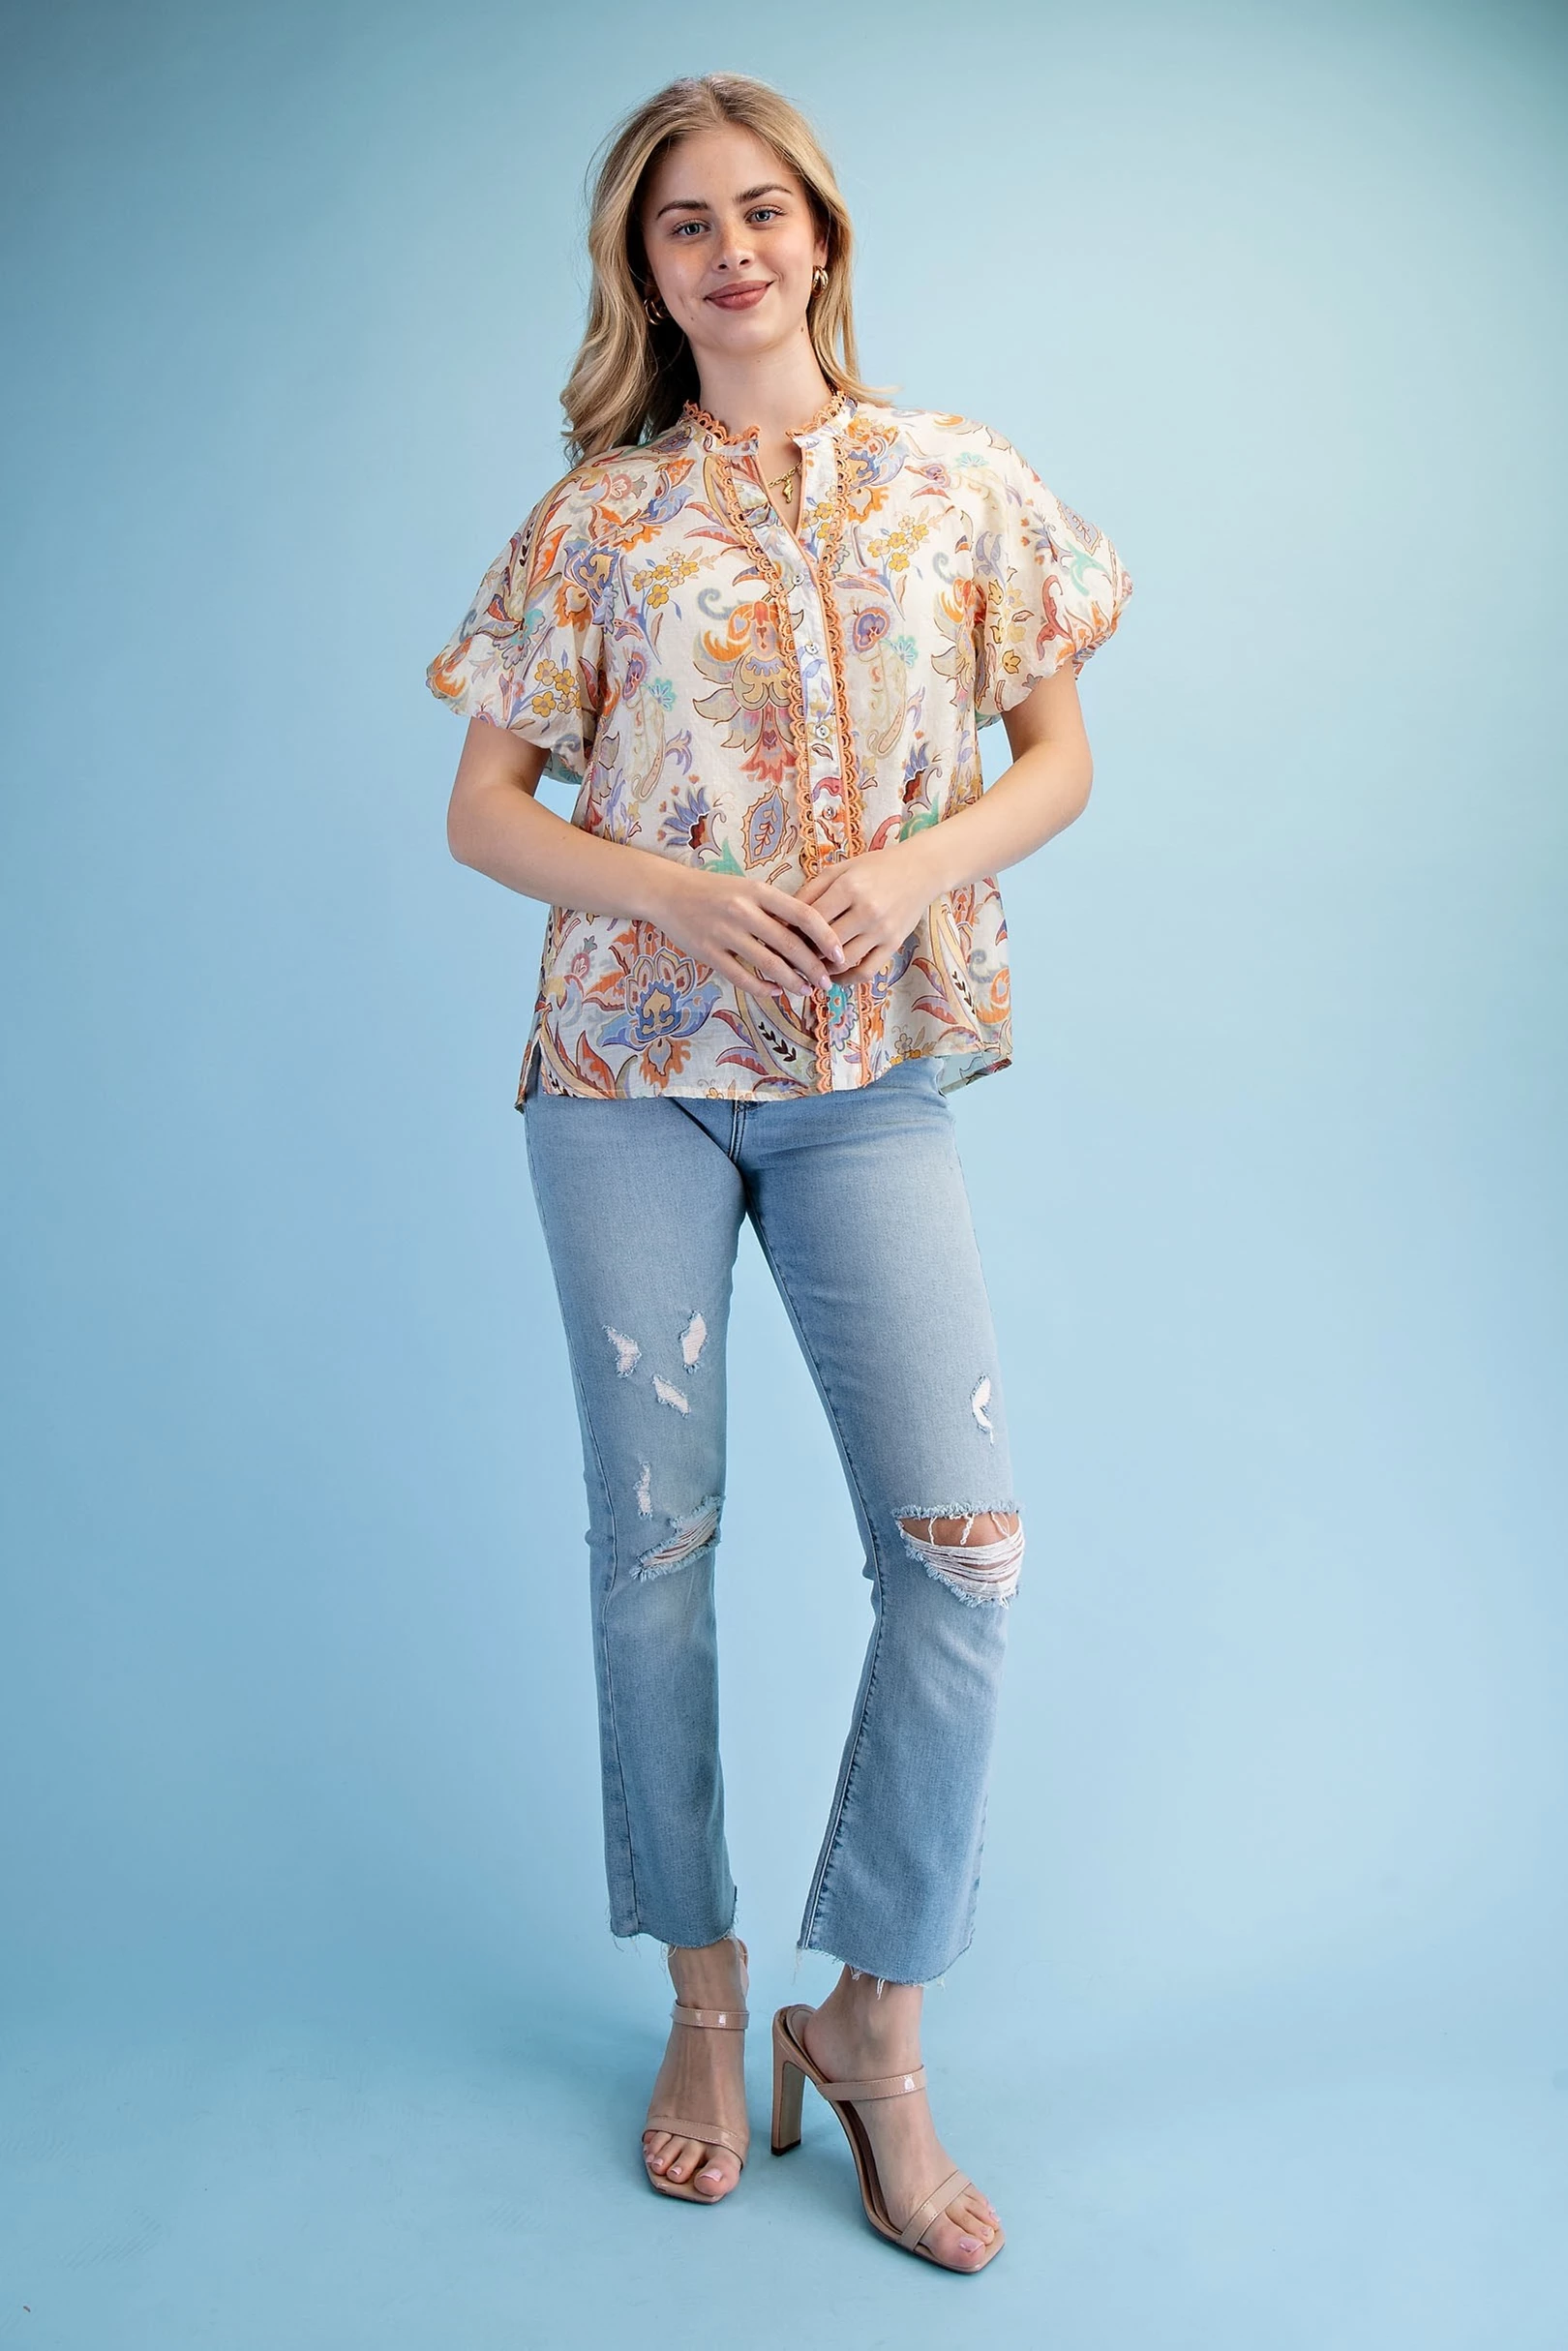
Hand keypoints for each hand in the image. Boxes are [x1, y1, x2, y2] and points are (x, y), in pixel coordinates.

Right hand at [651, 865, 849, 1003]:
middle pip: (790, 945)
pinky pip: (742, 977)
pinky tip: (775, 992)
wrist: (668, 892)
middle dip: (814, 968)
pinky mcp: (708, 952)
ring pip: (769, 965)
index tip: (840, 955)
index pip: (803, 915)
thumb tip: (812, 937)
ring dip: (792, 982)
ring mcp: (724, 933)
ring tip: (805, 990)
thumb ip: (776, 909)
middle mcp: (743, 910)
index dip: (826, 937)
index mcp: (758, 891)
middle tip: (827, 982)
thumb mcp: (748, 888)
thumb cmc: (715, 891)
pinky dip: (763, 988)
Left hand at [792, 839, 942, 984]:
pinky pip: (866, 972)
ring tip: (810, 967)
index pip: (810, 918)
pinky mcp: (894, 944)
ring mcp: (882, 930)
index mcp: (849, 887)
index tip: (781, 936)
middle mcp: (866, 910)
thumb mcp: (841, 868)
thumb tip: (784, 917)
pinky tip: (835, 976)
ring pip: (843, 962)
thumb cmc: (876, 867)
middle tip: (791, 957)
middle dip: (803, 953)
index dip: (792, 930)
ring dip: (822, 969)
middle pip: (824, 943)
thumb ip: (812, 890)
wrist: (920, 870)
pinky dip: (846, 980)